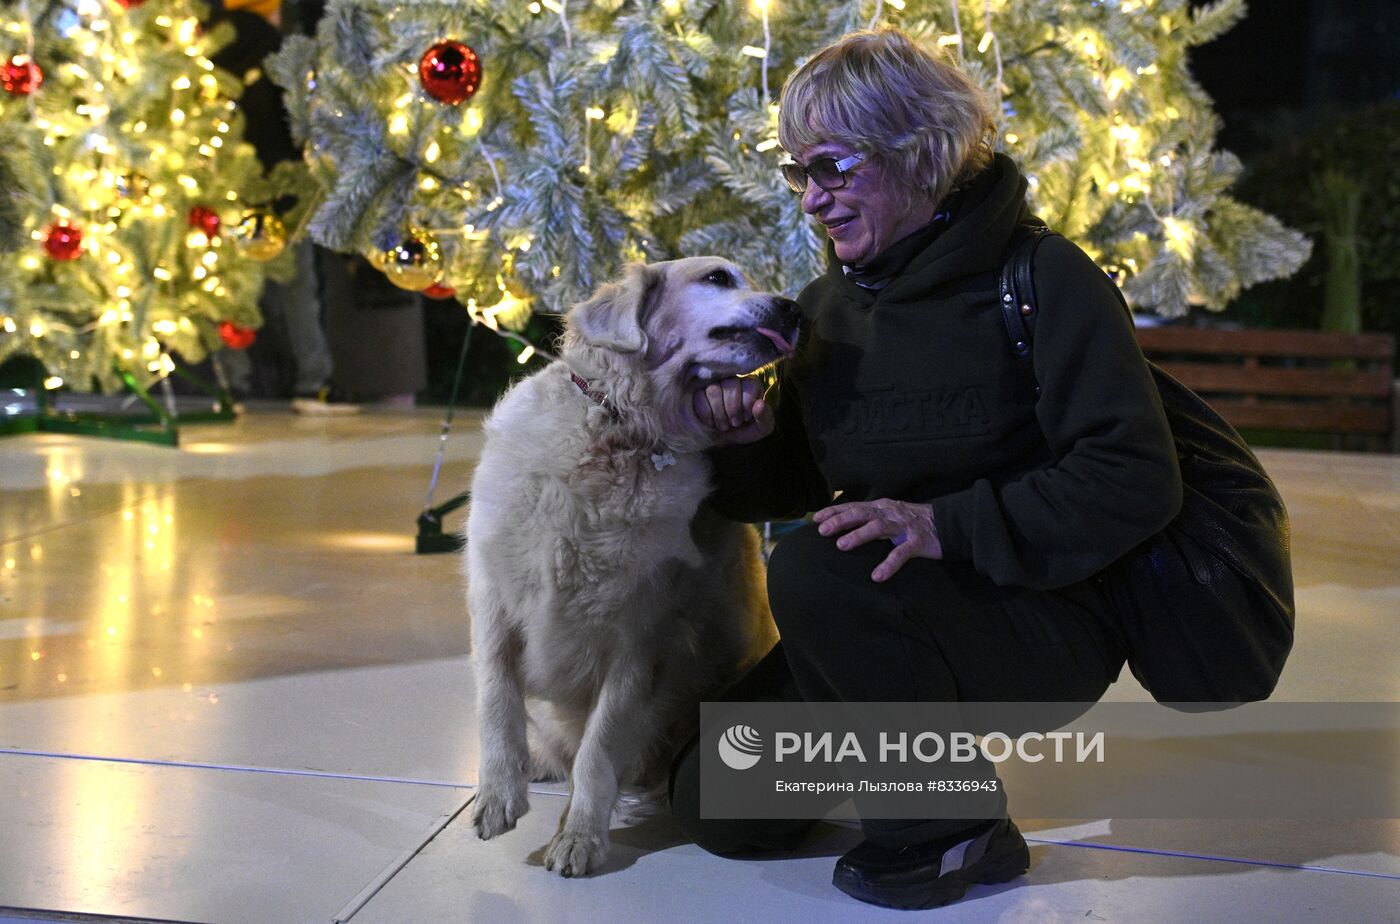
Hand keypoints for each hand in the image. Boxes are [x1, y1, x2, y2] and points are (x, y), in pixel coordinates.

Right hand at [690, 377, 774, 445]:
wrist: (726, 439)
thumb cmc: (745, 429)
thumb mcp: (762, 428)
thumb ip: (765, 417)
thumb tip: (760, 404)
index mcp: (751, 385)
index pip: (749, 385)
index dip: (747, 404)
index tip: (746, 417)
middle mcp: (733, 380)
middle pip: (730, 385)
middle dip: (732, 410)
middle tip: (734, 423)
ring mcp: (714, 384)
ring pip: (713, 390)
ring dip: (718, 413)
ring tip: (723, 425)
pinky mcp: (698, 393)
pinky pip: (699, 397)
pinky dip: (706, 414)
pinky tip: (711, 422)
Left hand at [813, 498, 943, 581]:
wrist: (950, 524)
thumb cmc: (914, 522)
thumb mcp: (890, 515)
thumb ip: (870, 518)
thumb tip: (842, 526)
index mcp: (882, 507)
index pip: (854, 507)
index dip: (835, 511)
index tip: (816, 518)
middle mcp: (891, 513)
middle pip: (862, 514)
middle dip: (841, 520)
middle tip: (823, 530)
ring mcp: (904, 527)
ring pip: (879, 528)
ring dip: (859, 535)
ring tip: (842, 545)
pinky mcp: (918, 542)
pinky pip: (901, 553)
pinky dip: (888, 564)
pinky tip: (877, 576)